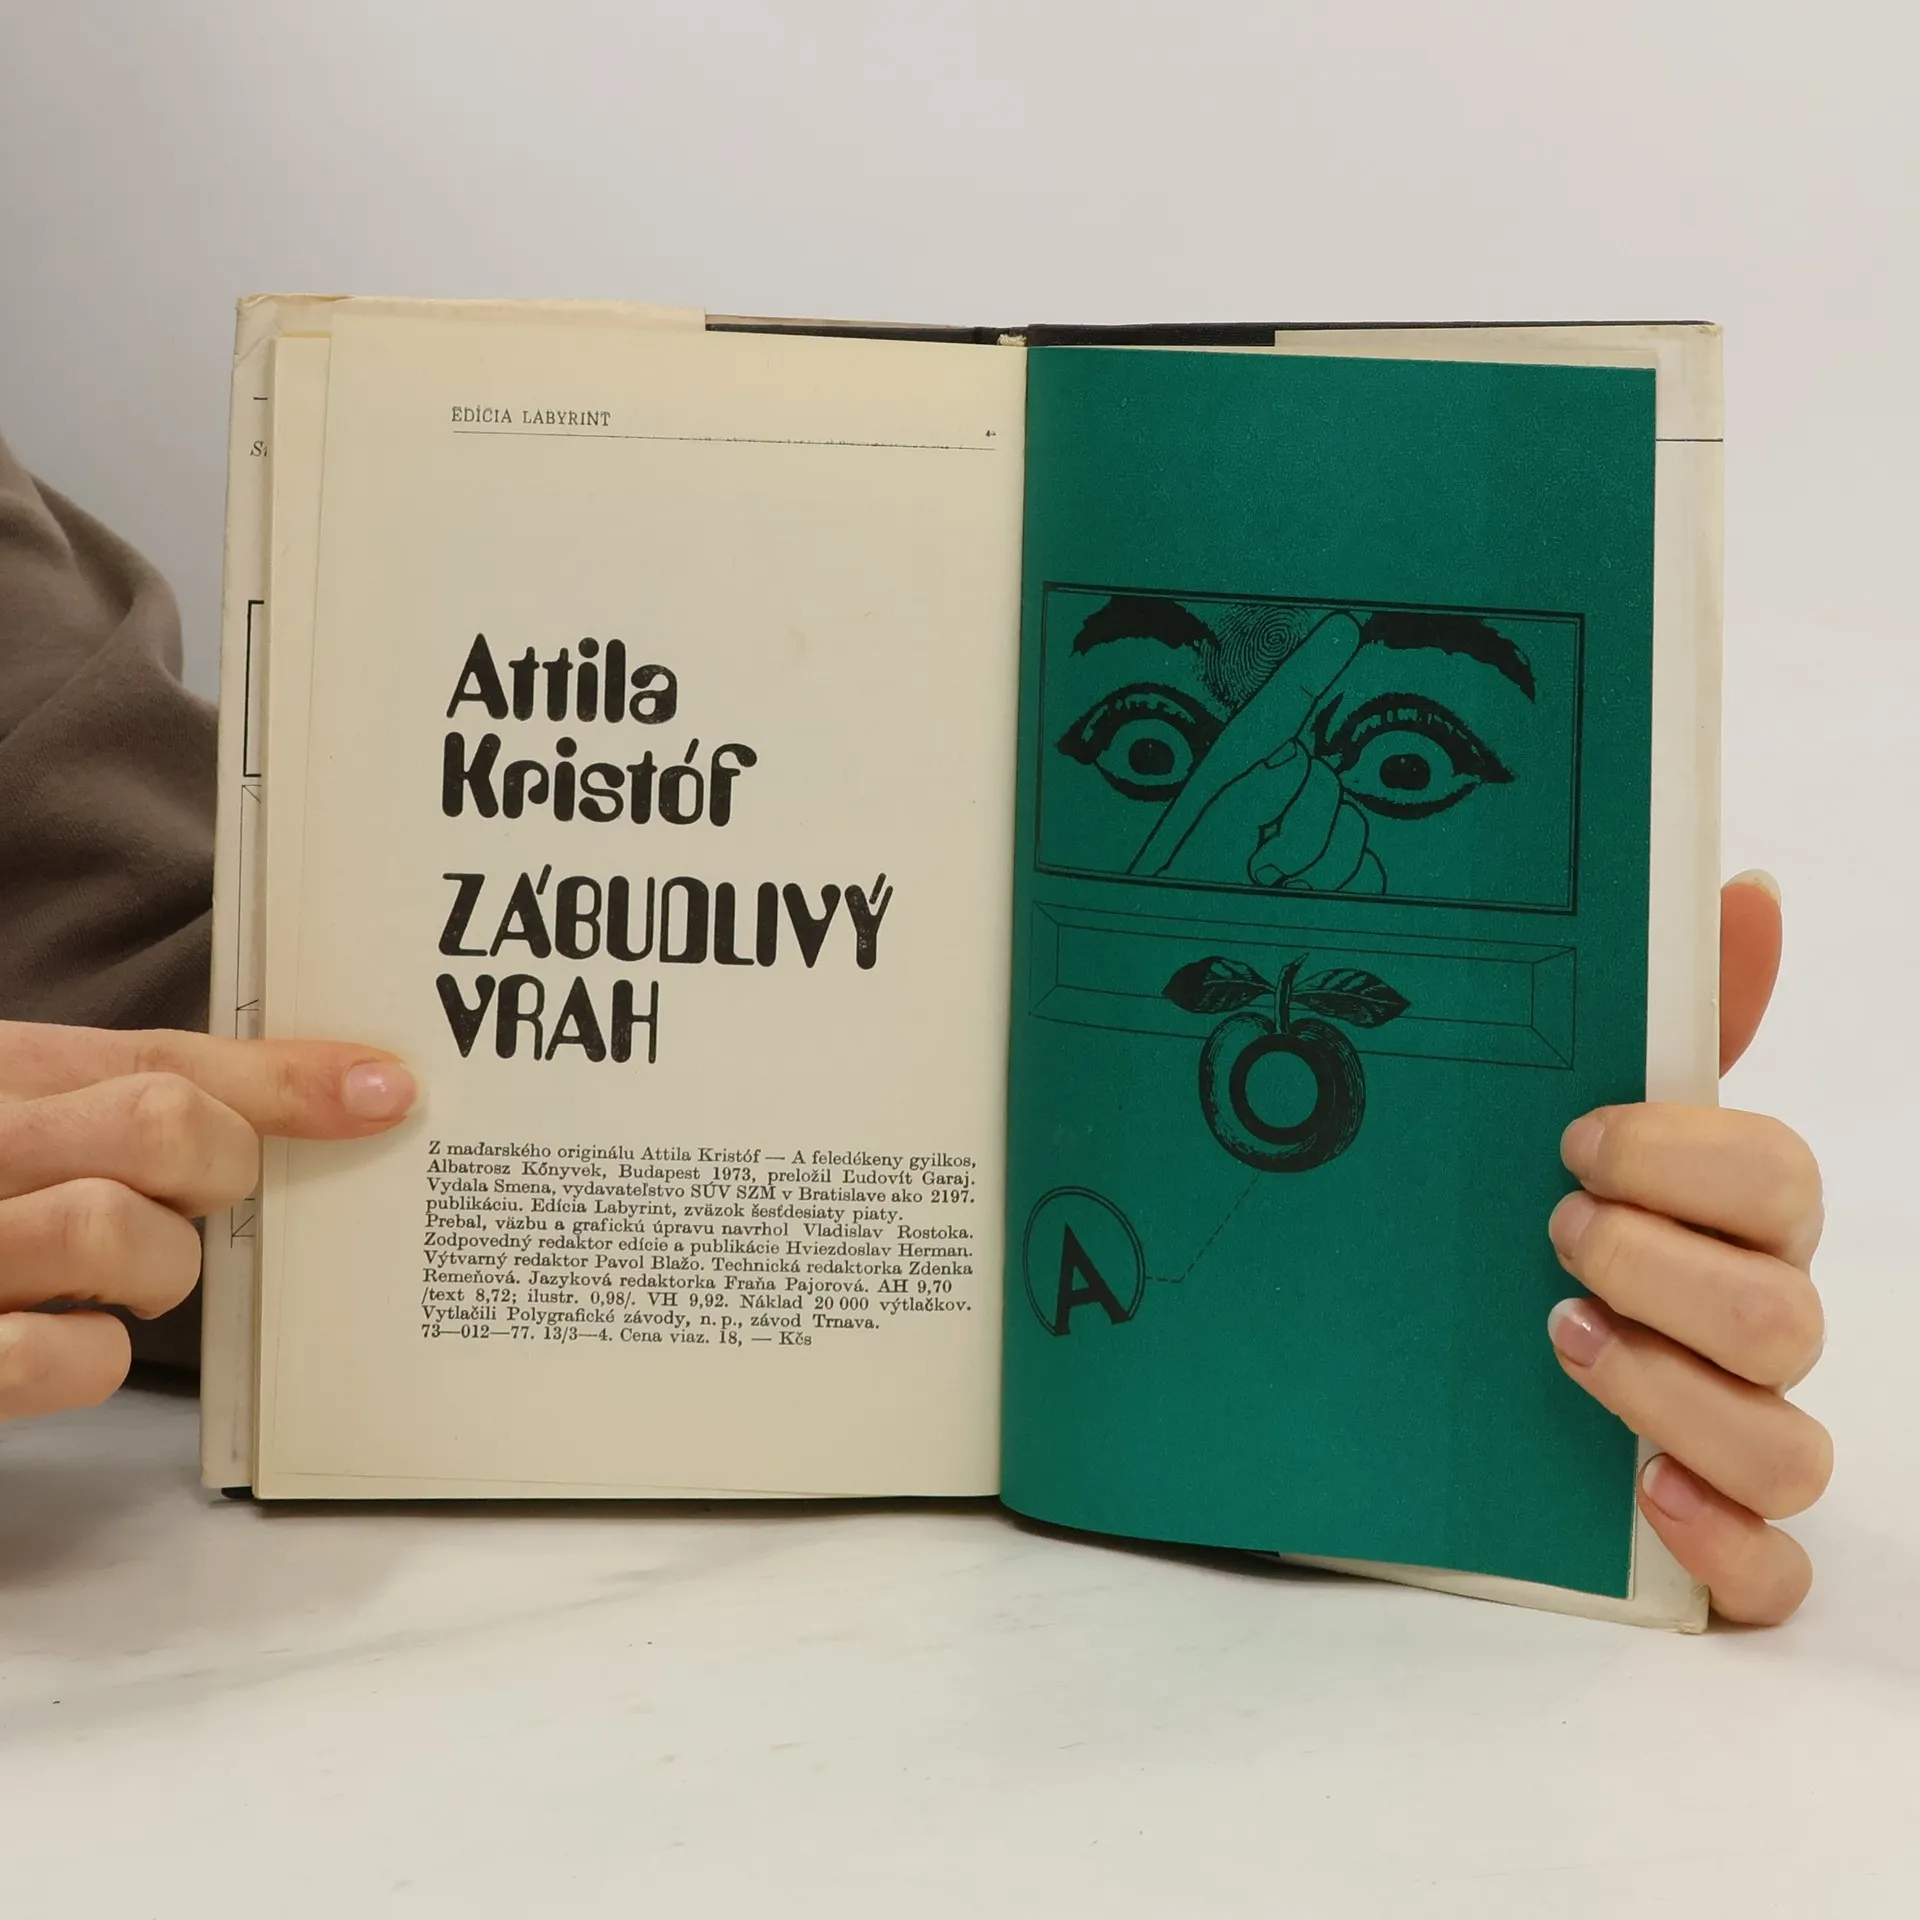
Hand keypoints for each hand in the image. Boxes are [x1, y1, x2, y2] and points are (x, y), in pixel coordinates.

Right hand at [0, 1023, 414, 1422]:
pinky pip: (67, 1358)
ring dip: (153, 1271)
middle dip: (213, 1171)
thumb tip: (355, 1091)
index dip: (286, 1078)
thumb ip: (137, 1094)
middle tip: (188, 1195)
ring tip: (98, 1274)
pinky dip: (90, 1356)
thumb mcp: (19, 1108)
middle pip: (159, 1126)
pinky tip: (52, 1334)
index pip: (162, 1057)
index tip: (383, 1092)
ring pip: (128, 1237)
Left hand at [1547, 875, 1827, 1623]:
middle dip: (1665, 1270)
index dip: (1693, 1159)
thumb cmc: (1539, 1222)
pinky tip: (1638, 1494)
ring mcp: (1739, 1439)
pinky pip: (1770, 1575)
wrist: (1451, 1362)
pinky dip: (1720, 1544)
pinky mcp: (1713, 1543)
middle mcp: (1753, 1332)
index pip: (1782, 1181)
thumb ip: (1665, 1017)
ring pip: (1787, 1448)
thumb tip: (1744, 889)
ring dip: (1673, 1394)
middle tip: (1556, 1237)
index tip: (1577, 1140)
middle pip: (1784, 1316)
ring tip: (1562, 1342)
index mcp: (1734, 1225)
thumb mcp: (1579, 1116)